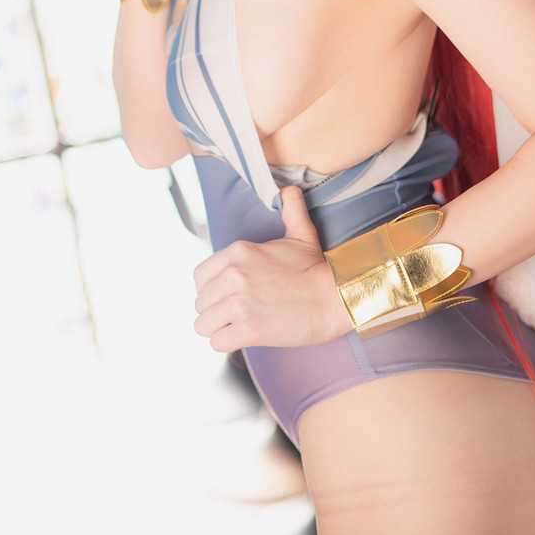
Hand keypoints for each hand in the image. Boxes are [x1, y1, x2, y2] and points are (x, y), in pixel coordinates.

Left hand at [192, 186, 353, 350]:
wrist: (334, 297)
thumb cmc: (317, 269)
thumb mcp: (301, 234)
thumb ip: (290, 210)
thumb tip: (289, 191)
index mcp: (239, 252)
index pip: (199, 277)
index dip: (209, 289)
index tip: (222, 295)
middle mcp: (234, 276)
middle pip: (200, 302)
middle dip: (214, 311)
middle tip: (233, 314)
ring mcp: (240, 304)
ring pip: (203, 324)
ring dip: (217, 329)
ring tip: (234, 328)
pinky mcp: (249, 330)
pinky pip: (218, 342)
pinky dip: (227, 343)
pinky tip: (241, 338)